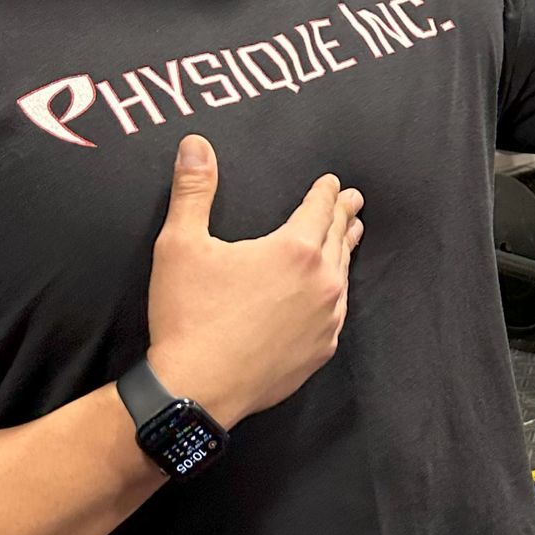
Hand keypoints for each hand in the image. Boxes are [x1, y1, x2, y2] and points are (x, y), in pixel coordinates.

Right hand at [144, 136, 363, 428]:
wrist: (197, 389)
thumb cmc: (188, 316)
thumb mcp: (181, 244)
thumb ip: (193, 190)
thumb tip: (196, 145)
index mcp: (295, 249)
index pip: (319, 209)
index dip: (325, 192)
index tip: (332, 183)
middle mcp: (322, 283)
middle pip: (338, 238)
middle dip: (344, 216)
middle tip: (353, 201)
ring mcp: (326, 321)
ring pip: (342, 276)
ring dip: (345, 252)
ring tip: (351, 237)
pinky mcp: (319, 352)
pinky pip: (336, 315)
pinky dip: (336, 295)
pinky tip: (332, 295)